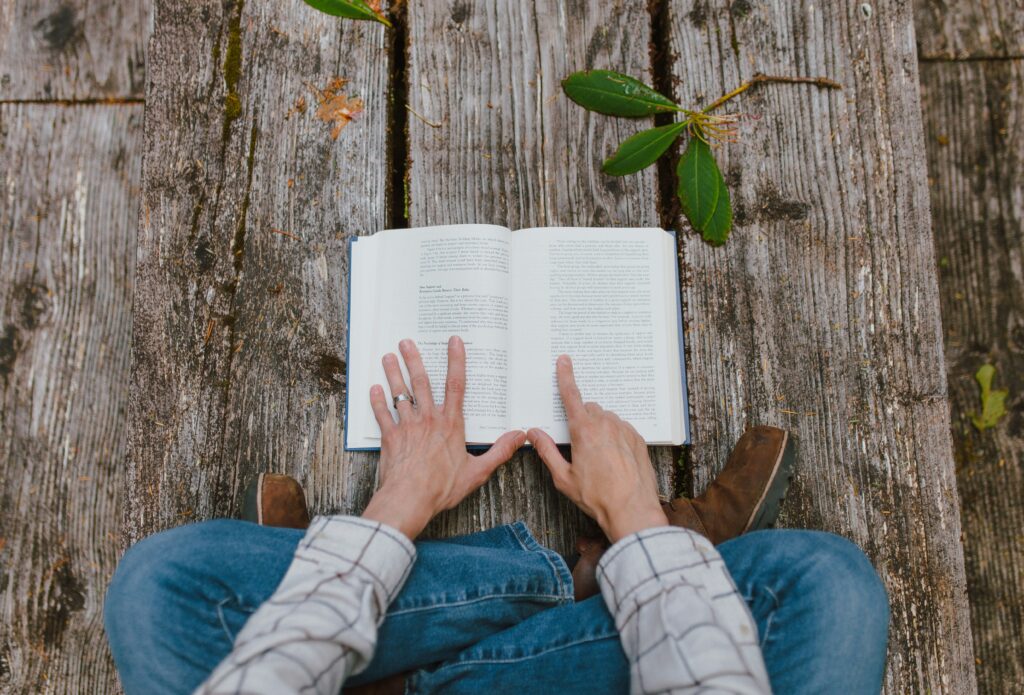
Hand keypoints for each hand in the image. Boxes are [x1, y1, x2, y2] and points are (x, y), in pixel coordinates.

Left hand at [362, 336, 526, 538]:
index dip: (456, 360)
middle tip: (406, 342)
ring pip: (400, 393)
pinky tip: (374, 389)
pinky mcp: (390, 438)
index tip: (454, 341)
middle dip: (414, 360)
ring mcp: (407, 426)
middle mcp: (428, 419)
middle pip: (421, 382)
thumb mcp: (478, 471)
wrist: (409, 499)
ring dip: (393, 374)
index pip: (456, 385)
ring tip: (388, 357)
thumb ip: (500, 451)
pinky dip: (377, 401)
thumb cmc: (442, 487)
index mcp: (451, 424)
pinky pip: (382, 415)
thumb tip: (520, 436)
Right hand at [528, 355, 667, 542]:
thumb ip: (546, 451)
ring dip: (599, 429)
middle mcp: (606, 424)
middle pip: (589, 409)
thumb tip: (533, 433)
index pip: (571, 396)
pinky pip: (621, 429)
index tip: (564, 361)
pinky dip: (614, 437)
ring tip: (598, 458)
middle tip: (578, 445)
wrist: (632, 509)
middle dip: (581, 420)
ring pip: (606, 419)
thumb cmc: (597, 496)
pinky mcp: (638, 439)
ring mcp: (624, 430)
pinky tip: (613, 459)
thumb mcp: (563, 477)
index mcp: (584, 430)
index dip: (565, 376)